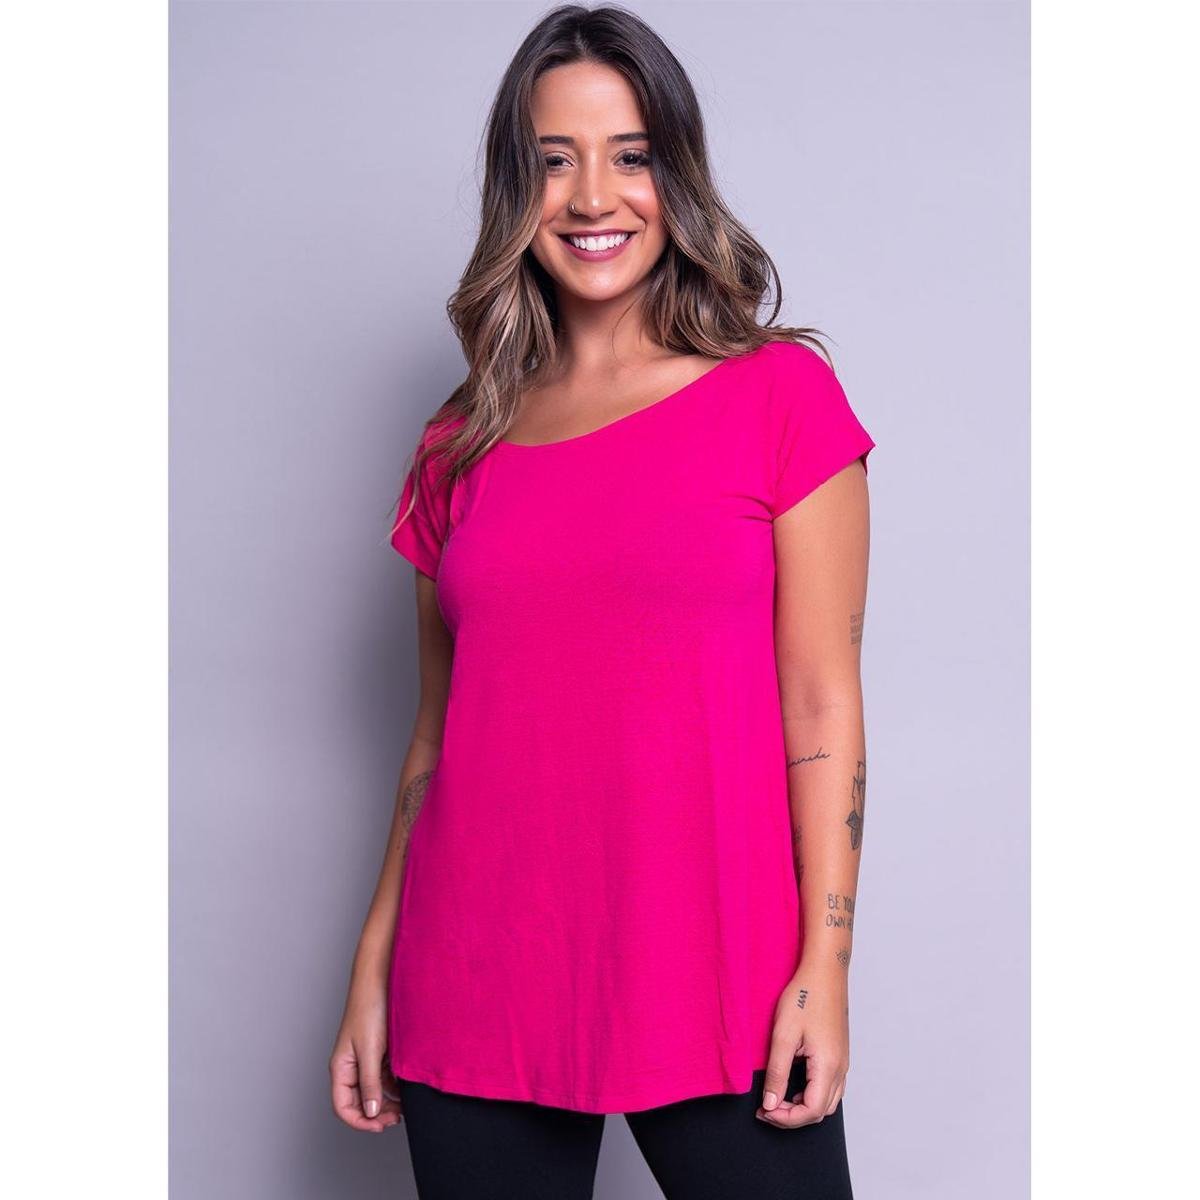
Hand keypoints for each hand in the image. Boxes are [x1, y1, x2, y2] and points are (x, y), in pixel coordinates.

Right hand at [329, 980, 403, 1132]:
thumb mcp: (370, 1049)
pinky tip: (407, 1086)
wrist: (381, 981)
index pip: (343, 1107)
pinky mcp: (380, 1052)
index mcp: (341, 1068)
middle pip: (359, 1103)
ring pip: (374, 1091)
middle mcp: (351, 1067)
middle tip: (398, 1118)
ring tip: (406, 1104)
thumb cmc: (369, 1010)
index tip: (381, 1125)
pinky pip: (385, 1077)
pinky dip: (395, 1085)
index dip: (360, 1121)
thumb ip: (369, 1082)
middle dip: (377, 1113)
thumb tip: (370, 1111)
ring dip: (389, 1101)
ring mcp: (366, 1060)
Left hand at [755, 964, 849, 1128]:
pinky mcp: (839, 1055)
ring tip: (776, 1098)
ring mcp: (843, 1063)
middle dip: (792, 1116)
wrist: (825, 972)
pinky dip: (811, 1095)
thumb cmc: (804, 997)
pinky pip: (830, 1088)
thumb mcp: (784, 1035)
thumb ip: (777, 1073)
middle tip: (765, 1108)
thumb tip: (770, 1105)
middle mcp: (840, 1069)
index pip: (810, 1111)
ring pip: (827, 1102)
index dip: (785, 1118)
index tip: (763, 1111)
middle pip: (820, 1111)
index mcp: (828, 1067)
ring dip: (802, 1107)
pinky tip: (793, 1084)